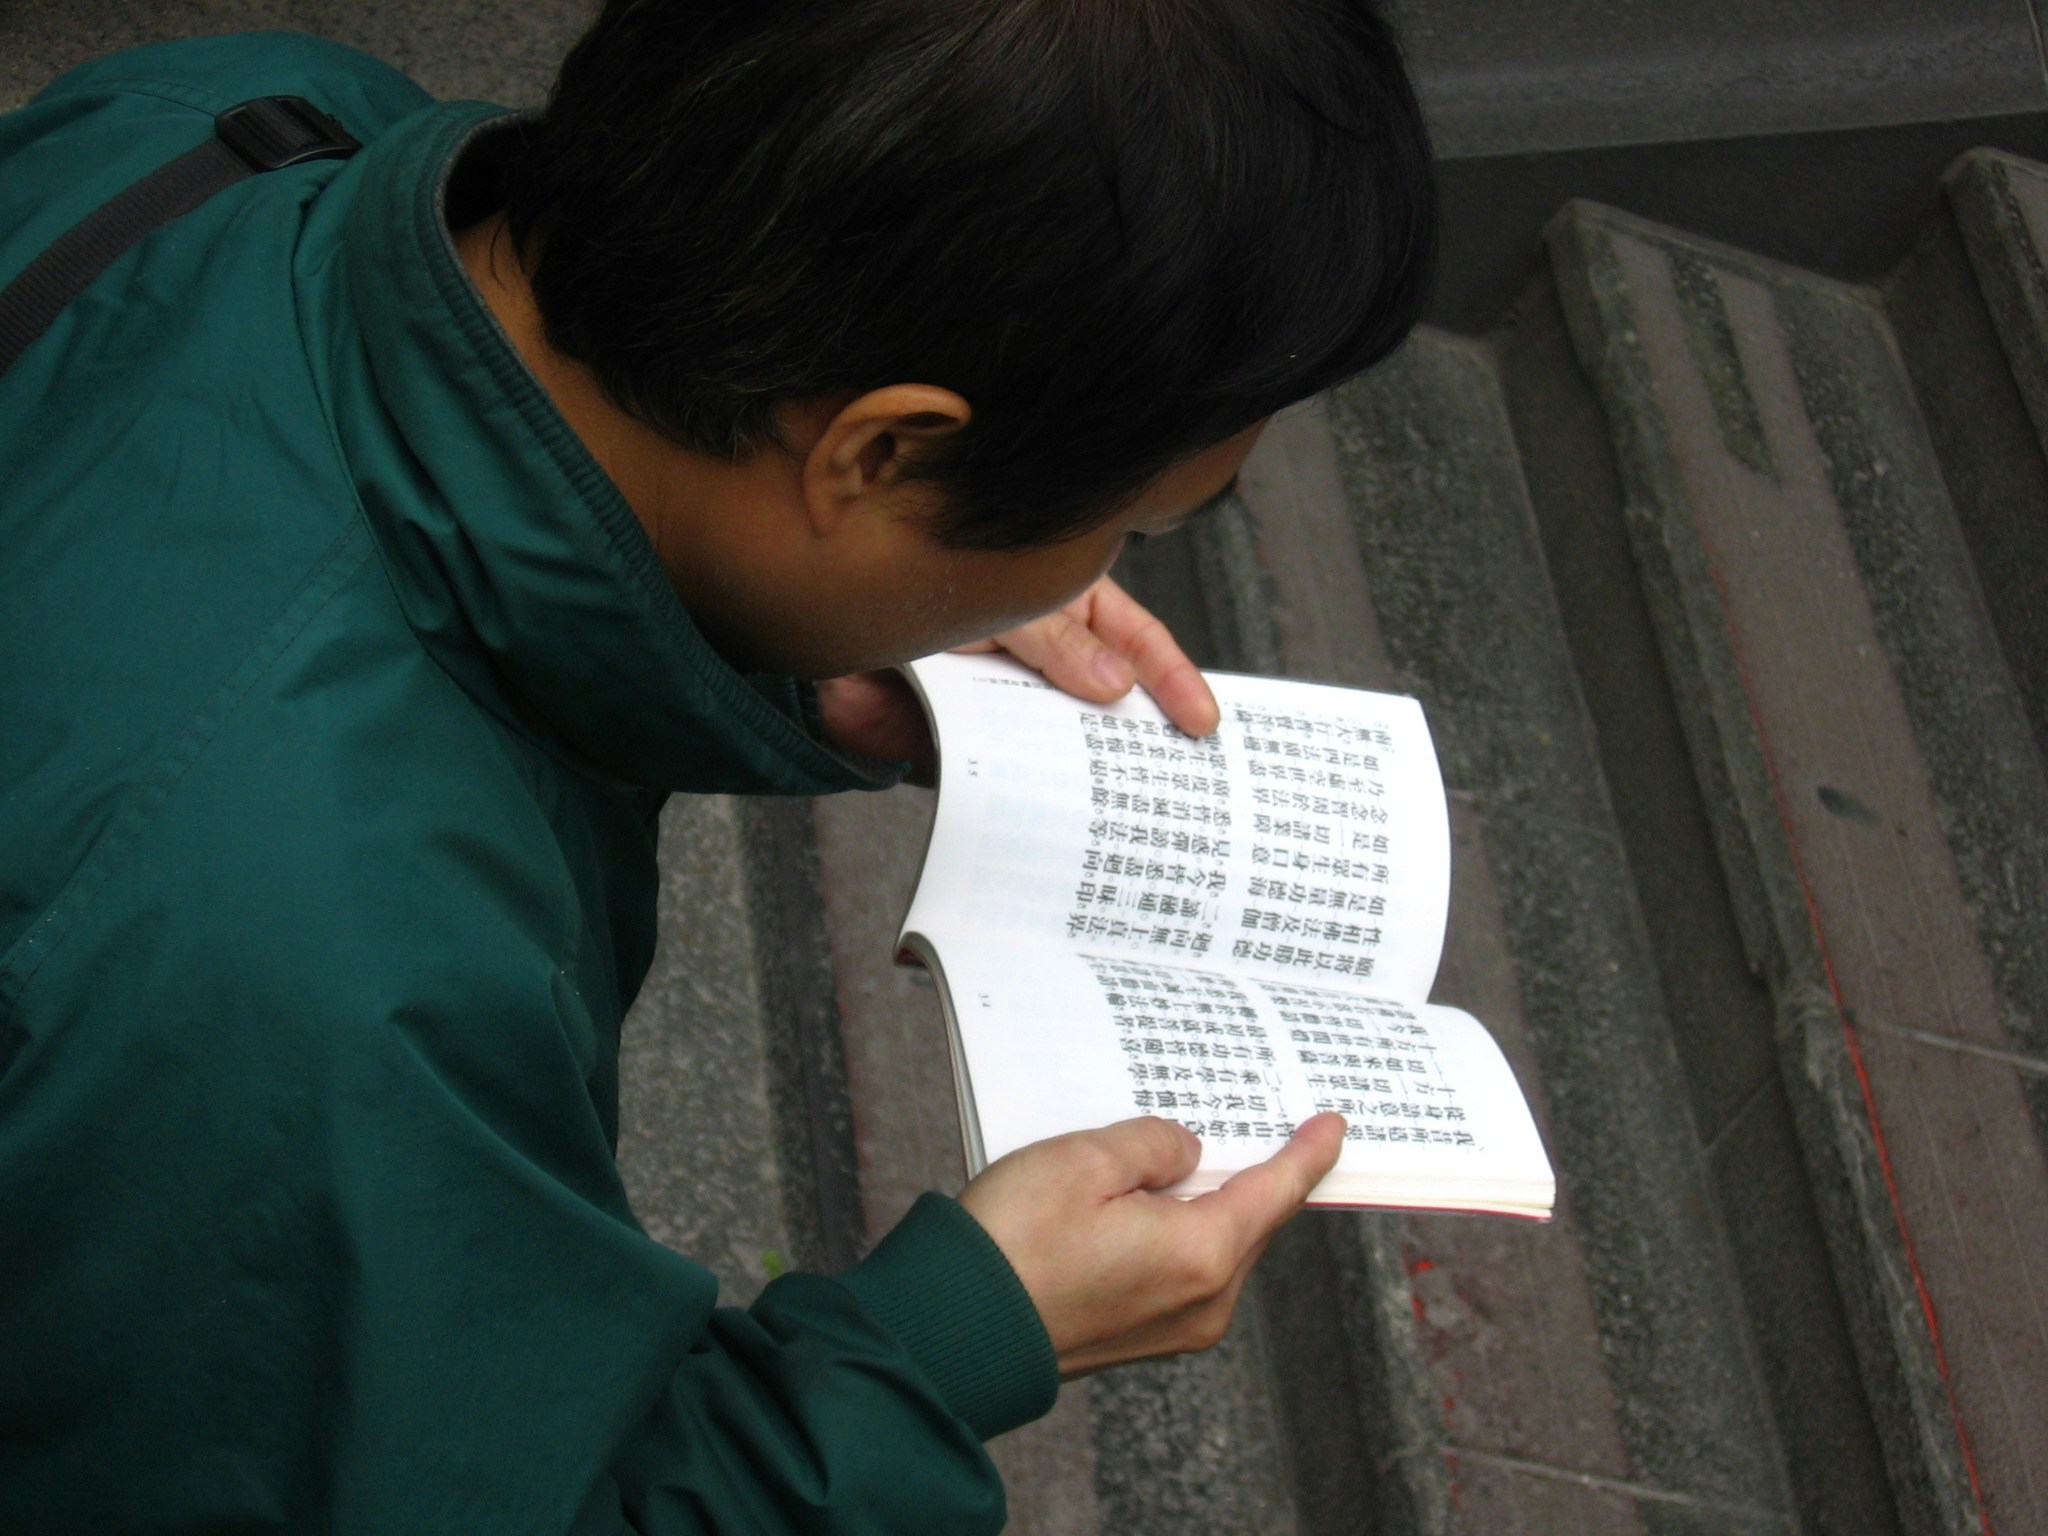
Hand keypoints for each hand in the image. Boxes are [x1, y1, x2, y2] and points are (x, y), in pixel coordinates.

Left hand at [813, 576, 1219, 781]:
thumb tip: (1117, 688)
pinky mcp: (966, 745)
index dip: (1174, 680)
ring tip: (1127, 810)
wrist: (820, 628)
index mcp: (1067, 606)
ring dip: (1089, 775)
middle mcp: (1045, 657)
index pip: (1137, 642)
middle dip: (1144, 739)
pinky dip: (1026, 797)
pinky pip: (1008, 774)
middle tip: (1185, 780)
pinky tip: (1048, 816)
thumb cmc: (922, 587)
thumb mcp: (1004, 602)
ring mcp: (1008, 703)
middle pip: (1109, 700)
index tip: (1203, 723)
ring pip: (1062, 742)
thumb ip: (1054, 640)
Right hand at [956, 1113, 1345, 1375]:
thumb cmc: (1012, 1243)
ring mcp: (1173, 1328)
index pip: (1276, 1192)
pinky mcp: (1140, 1337)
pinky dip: (1181, 1230)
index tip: (1333, 1126)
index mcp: (1201, 1254)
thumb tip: (1186, 1153)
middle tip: (1262, 1124)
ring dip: (1210, 1201)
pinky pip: (1183, 1270)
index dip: (1307, 1154)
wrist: (955, 1330)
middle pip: (1249, 1222)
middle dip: (1256, 1174)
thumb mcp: (1085, 1160)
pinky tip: (1153, 1200)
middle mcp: (1203, 1301)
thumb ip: (1153, 1144)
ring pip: (1214, 1247)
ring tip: (1193, 1154)